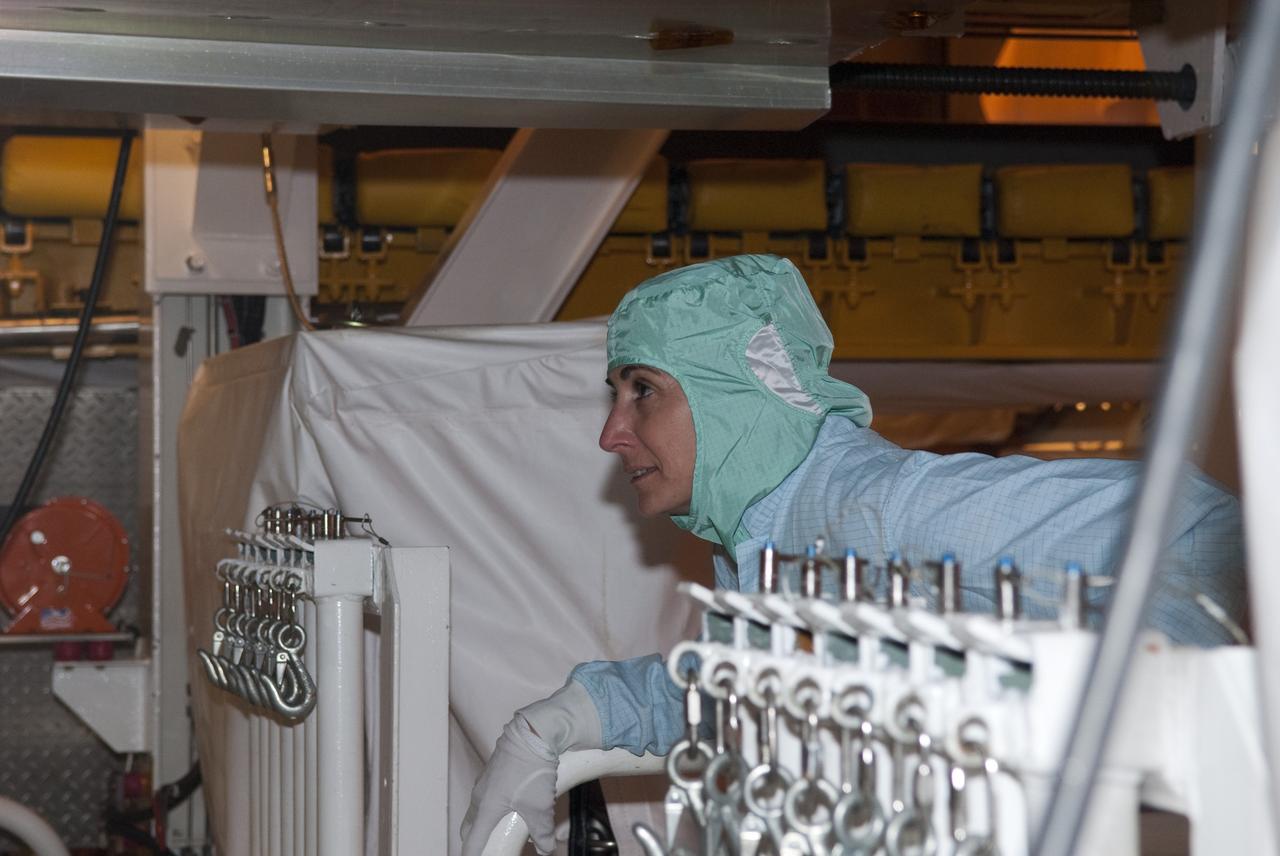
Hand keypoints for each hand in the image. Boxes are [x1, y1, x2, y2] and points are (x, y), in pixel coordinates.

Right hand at [460, 715, 557, 855]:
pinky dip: (496, 804)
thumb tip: (545, 848)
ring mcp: (486, 781)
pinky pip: (489, 793)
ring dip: (487, 820)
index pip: (471, 841)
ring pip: (479, 808)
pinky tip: (516, 803)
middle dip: (475, 839)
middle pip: (469, 826)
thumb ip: (542, 833)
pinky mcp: (494, 770)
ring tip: (507, 826)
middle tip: (488, 846)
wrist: (534, 734)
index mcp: (486, 808)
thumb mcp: (540, 807)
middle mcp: (481, 795)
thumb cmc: (531, 768)